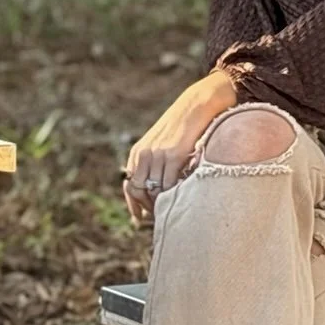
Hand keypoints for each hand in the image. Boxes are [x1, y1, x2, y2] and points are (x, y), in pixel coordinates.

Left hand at [123, 71, 238, 222]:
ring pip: (155, 190)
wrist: (195, 105)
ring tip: (173, 209)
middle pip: (139, 191)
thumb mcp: (160, 144)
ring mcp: (158, 155)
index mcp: (138, 153)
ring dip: (162, 203)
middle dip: (148, 207)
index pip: (129, 186)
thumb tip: (153, 189)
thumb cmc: (182, 128)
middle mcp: (144, 155)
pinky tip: (182, 198)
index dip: (134, 205)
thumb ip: (153, 164)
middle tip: (160, 216)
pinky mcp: (174, 156)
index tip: (140, 218)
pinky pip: (170, 184)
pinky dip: (174, 195)